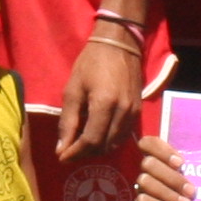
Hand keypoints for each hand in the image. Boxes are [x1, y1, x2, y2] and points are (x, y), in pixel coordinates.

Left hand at [54, 32, 143, 160]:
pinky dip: (109, 141)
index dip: (75, 153)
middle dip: (85, 153)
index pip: (91, 141)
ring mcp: (133, 113)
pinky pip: (123, 135)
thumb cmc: (91, 63)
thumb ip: (67, 121)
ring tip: (81, 145)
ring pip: (115, 144)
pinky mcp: (138, 111)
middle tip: (69, 151)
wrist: (119, 44)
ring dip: (98, 149)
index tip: (62, 157)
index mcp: (104, 105)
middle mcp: (123, 112)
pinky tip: (97, 135)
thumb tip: (61, 148)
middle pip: (104, 146)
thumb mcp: (73, 89)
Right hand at [130, 134, 195, 200]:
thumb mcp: (192, 180)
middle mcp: (146, 171)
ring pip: (145, 181)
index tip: (181, 163)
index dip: (162, 150)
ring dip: (168, 194)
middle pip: (148, 163)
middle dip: (172, 177)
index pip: (148, 143)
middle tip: (190, 191)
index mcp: (159, 159)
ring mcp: (139, 188)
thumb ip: (193, 169)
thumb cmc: (191, 197)